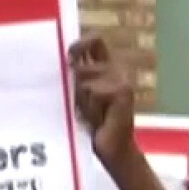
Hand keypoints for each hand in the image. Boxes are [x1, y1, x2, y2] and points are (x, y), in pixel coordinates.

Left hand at [70, 37, 135, 167]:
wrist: (114, 149)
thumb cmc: (96, 124)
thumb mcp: (82, 95)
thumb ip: (78, 76)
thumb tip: (65, 60)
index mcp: (108, 67)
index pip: (95, 40)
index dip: (80, 43)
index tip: (68, 58)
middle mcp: (117, 69)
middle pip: (82, 65)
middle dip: (76, 87)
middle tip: (85, 106)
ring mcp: (122, 79)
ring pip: (84, 81)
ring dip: (82, 101)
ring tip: (93, 115)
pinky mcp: (122, 91)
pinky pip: (93, 92)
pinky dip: (90, 109)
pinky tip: (100, 119)